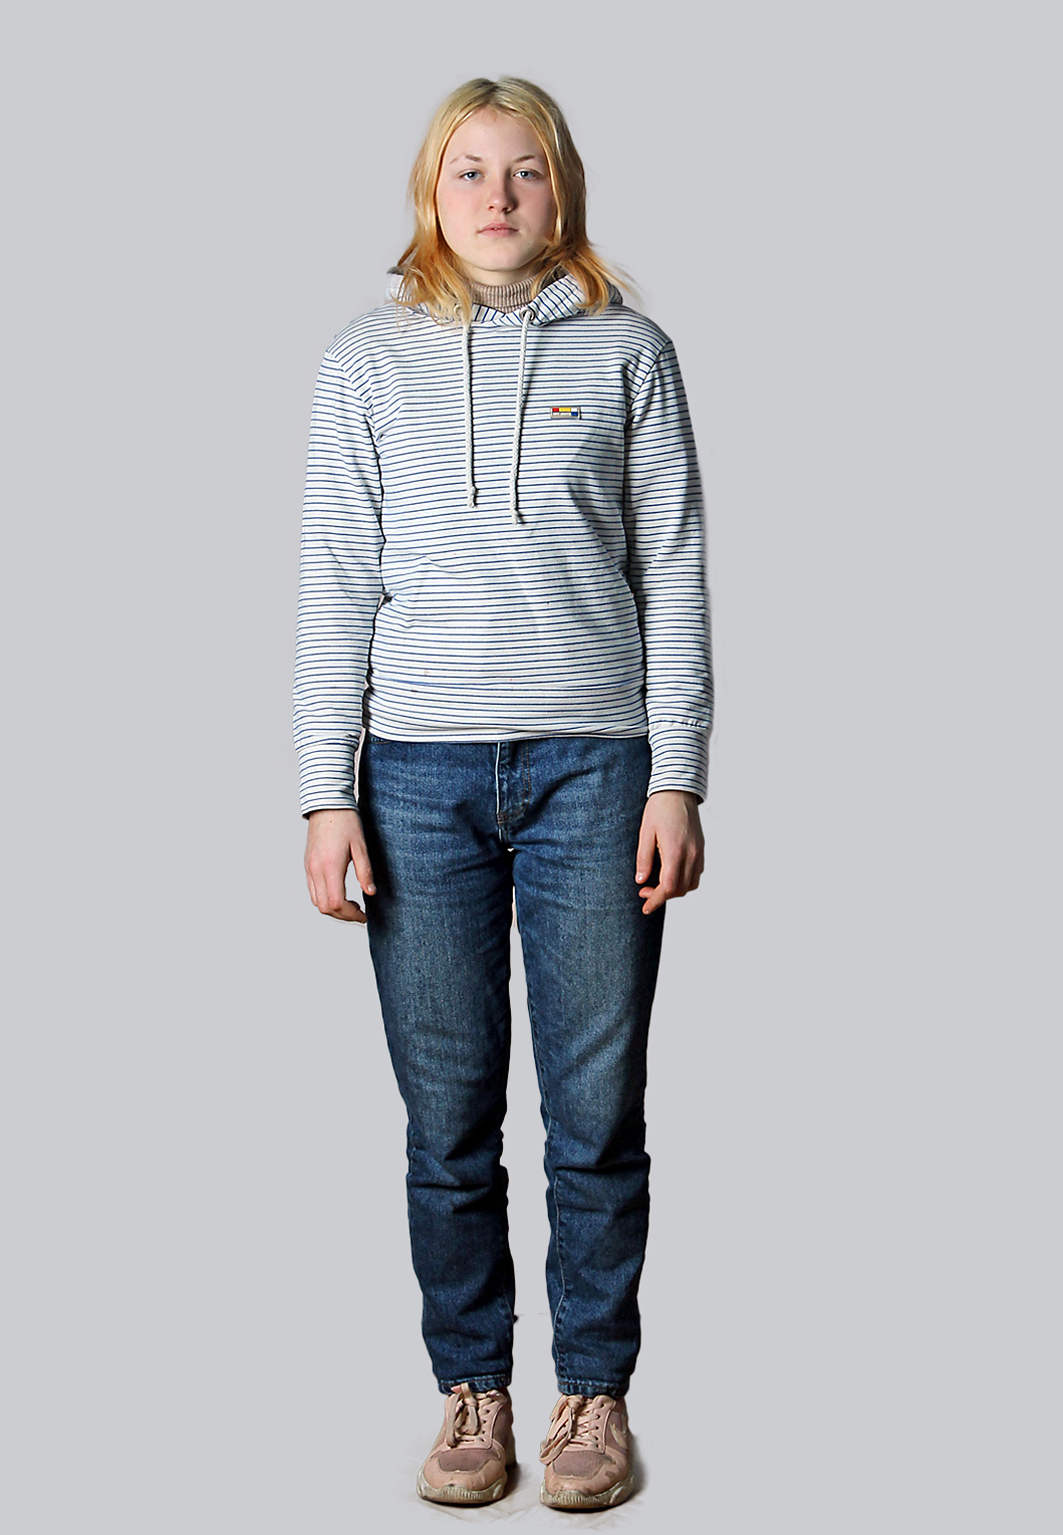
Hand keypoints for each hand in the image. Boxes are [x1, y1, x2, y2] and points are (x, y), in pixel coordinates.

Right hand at [304, 808, 375, 923]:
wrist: (327, 803)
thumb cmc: (345, 821)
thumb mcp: (360, 846)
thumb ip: (365, 871)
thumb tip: (370, 892)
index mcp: (330, 866)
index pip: (336, 903)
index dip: (350, 915)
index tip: (364, 915)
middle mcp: (315, 870)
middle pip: (324, 907)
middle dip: (342, 915)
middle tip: (359, 913)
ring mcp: (309, 867)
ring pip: (316, 901)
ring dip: (333, 908)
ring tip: (351, 904)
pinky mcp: (308, 864)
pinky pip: (313, 890)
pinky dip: (325, 898)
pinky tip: (340, 892)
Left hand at [635, 790, 704, 915]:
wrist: (678, 790)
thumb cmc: (659, 809)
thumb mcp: (645, 832)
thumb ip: (644, 858)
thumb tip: (641, 881)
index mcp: (675, 851)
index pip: (669, 887)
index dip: (656, 900)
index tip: (645, 908)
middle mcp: (691, 854)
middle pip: (681, 889)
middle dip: (663, 896)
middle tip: (645, 891)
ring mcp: (699, 852)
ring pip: (691, 884)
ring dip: (675, 890)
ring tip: (657, 884)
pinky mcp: (701, 848)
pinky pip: (697, 873)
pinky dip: (685, 880)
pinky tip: (670, 873)